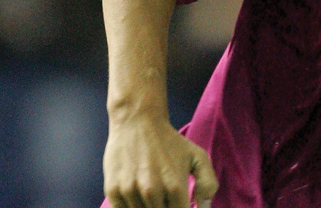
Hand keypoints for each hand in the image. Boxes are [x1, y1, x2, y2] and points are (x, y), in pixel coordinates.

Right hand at [103, 116, 218, 207]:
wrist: (138, 121)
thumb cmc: (170, 141)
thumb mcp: (198, 157)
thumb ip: (208, 184)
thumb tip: (204, 207)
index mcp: (175, 187)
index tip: (179, 204)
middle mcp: (152, 192)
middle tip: (165, 198)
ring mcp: (130, 192)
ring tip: (152, 194)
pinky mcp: (112, 190)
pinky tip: (138, 196)